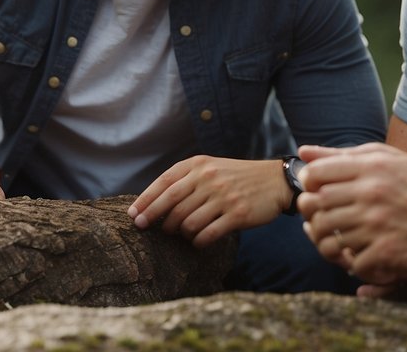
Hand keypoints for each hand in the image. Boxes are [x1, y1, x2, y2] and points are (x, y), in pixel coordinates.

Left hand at [128, 156, 284, 247]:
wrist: (274, 181)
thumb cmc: (235, 177)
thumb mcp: (209, 167)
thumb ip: (184, 179)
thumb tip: (152, 202)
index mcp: (198, 165)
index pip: (164, 183)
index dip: (145, 200)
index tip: (133, 214)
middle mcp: (208, 179)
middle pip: (171, 202)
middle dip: (153, 217)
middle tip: (143, 227)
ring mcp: (223, 197)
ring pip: (187, 221)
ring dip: (179, 231)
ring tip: (180, 233)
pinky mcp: (237, 214)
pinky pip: (207, 234)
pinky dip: (197, 241)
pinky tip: (197, 241)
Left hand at [297, 143, 406, 290]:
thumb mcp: (397, 162)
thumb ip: (349, 155)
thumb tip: (304, 151)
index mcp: (373, 167)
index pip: (315, 173)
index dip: (310, 186)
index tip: (321, 193)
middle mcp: (372, 192)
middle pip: (314, 205)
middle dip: (315, 216)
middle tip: (329, 222)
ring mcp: (378, 223)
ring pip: (328, 235)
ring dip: (332, 243)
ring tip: (346, 243)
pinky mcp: (388, 252)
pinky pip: (352, 261)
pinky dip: (357, 265)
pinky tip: (371, 260)